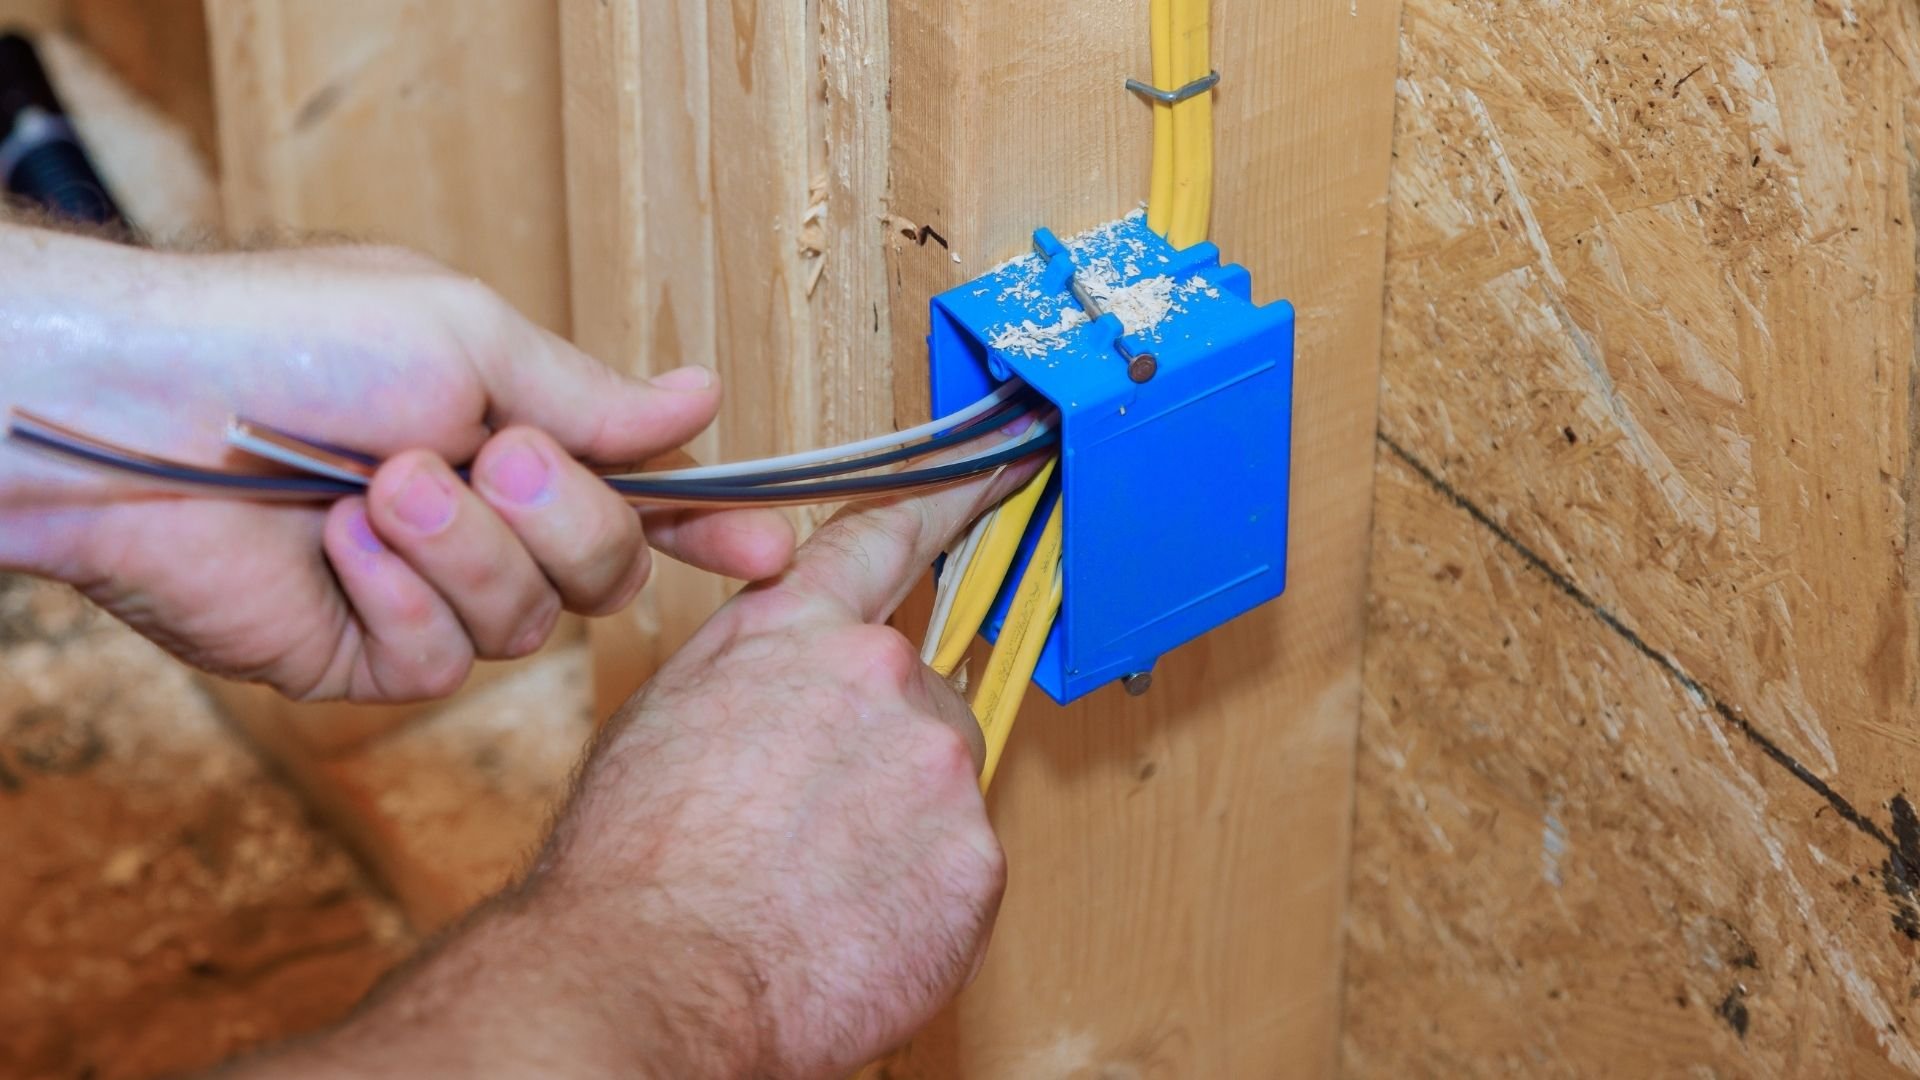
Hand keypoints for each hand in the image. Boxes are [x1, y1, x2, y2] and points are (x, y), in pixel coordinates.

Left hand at [0, 225, 794, 700]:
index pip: (645, 498)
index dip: (712, 527)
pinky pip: (439, 662)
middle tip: (496, 454)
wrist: (137, 414)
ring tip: (380, 484)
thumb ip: (593, 396)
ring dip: (464, 547)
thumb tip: (701, 398)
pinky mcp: (362, 653)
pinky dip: (398, 596)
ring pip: (529, 622)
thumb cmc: (290, 339)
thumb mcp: (470, 336)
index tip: (772, 548)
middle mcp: (484, 521)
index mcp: (517, 436)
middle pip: (608, 571)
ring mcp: (425, 593)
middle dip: (565, 516)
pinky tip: (336, 544)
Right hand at [238, 457, 1034, 1079]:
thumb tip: (795, 658)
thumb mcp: (669, 713)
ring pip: (941, 786)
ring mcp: (937, 768)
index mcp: (798, 633)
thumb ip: (755, 661)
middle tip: (811, 819)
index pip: (888, 536)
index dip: (952, 497)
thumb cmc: (635, 862)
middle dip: (882, 748)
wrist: (648, 977)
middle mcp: (880, 678)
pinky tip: (850, 923)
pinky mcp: (975, 859)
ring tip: (815, 882)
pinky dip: (920, 897)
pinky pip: (961, 868)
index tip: (1005, 468)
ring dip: (899, 825)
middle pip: (920, 694)